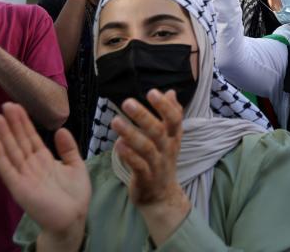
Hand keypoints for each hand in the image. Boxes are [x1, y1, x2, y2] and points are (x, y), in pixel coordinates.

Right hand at [0, 103, 89, 242]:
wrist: (74, 217)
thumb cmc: (75, 194)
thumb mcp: (75, 165)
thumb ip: (68, 148)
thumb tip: (60, 129)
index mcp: (43, 160)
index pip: (31, 137)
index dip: (24, 122)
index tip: (17, 106)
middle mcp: (31, 166)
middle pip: (19, 141)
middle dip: (13, 124)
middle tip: (5, 105)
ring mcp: (24, 176)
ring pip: (12, 152)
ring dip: (4, 135)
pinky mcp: (20, 188)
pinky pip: (8, 171)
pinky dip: (1, 158)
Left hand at [111, 90, 186, 208]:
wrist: (162, 196)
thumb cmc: (162, 161)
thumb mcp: (170, 138)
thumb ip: (170, 115)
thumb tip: (171, 92)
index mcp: (173, 138)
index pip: (174, 119)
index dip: (165, 106)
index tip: (152, 92)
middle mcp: (168, 150)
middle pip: (158, 131)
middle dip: (143, 116)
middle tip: (127, 102)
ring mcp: (158, 165)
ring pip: (146, 148)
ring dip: (131, 133)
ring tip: (115, 121)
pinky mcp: (146, 179)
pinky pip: (138, 166)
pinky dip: (128, 156)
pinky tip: (117, 145)